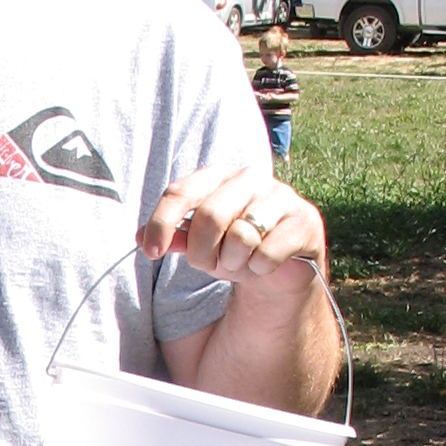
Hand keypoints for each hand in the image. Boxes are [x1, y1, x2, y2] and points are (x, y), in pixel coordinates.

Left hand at [138, 164, 327, 310]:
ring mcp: (281, 196)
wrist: (280, 269)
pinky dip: (259, 269)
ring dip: (234, 263)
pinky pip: (267, 253)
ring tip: (242, 262)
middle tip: (210, 265)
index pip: (181, 191)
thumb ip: (175, 237)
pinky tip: (264, 266)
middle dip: (203, 253)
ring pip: (241, 237)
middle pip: (210, 216)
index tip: (150, 252)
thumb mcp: (200, 245)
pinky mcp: (305, 221)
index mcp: (219, 176)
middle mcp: (250, 177)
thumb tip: (140, 236)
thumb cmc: (234, 250)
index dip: (161, 223)